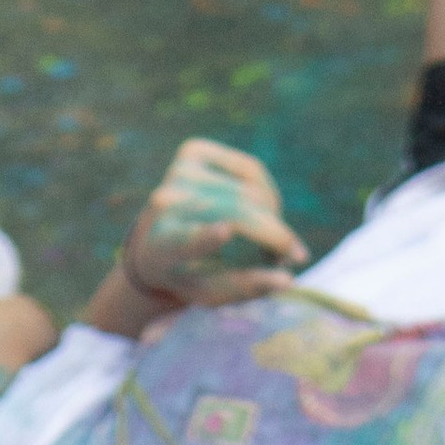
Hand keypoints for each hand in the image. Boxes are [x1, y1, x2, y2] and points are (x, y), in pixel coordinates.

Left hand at [120, 139, 305, 312]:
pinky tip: (261, 212)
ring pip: (251, 191)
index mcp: (163, 247)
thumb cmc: (188, 275)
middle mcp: (165, 205)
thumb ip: (247, 287)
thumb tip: (288, 280)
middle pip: (237, 213)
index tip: (225, 231)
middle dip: (275, 234)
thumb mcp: (211, 293)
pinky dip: (266, 193)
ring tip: (271, 242)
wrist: (153, 242)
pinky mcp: (191, 152)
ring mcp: (177, 174)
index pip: (186, 241)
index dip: (207, 236)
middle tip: (291, 258)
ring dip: (274, 217)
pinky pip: (250, 169)